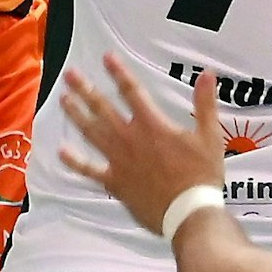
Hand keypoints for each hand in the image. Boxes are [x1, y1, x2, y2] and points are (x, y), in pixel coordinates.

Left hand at [57, 55, 225, 235]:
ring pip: (92, 132)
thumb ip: (205, 104)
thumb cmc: (202, 175)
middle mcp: (130, 138)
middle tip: (70, 74)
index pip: (132, 91)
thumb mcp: (210, 137)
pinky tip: (61, 152)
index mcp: (152, 125)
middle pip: (103, 108)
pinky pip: (90, 170)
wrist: (189, 214)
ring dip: (76, 115)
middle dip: (85, 89)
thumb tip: (207, 74)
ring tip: (63, 99)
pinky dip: (75, 161)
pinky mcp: (115, 181)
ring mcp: (119, 160)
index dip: (118, 73)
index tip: (106, 57)